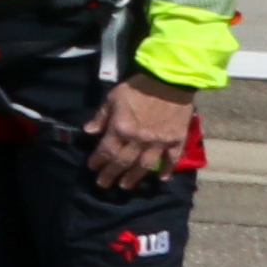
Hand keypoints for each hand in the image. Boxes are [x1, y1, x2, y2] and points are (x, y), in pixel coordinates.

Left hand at [87, 72, 196, 191]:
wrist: (169, 81)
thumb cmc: (138, 87)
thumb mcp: (113, 98)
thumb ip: (102, 116)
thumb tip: (89, 131)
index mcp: (121, 128)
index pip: (106, 150)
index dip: (98, 161)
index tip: (93, 168)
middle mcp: (139, 140)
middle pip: (123, 162)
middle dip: (111, 174)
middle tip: (104, 184)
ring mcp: (159, 142)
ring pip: (145, 165)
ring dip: (134, 177)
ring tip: (125, 185)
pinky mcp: (177, 140)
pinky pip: (172, 159)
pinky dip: (168, 170)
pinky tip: (162, 179)